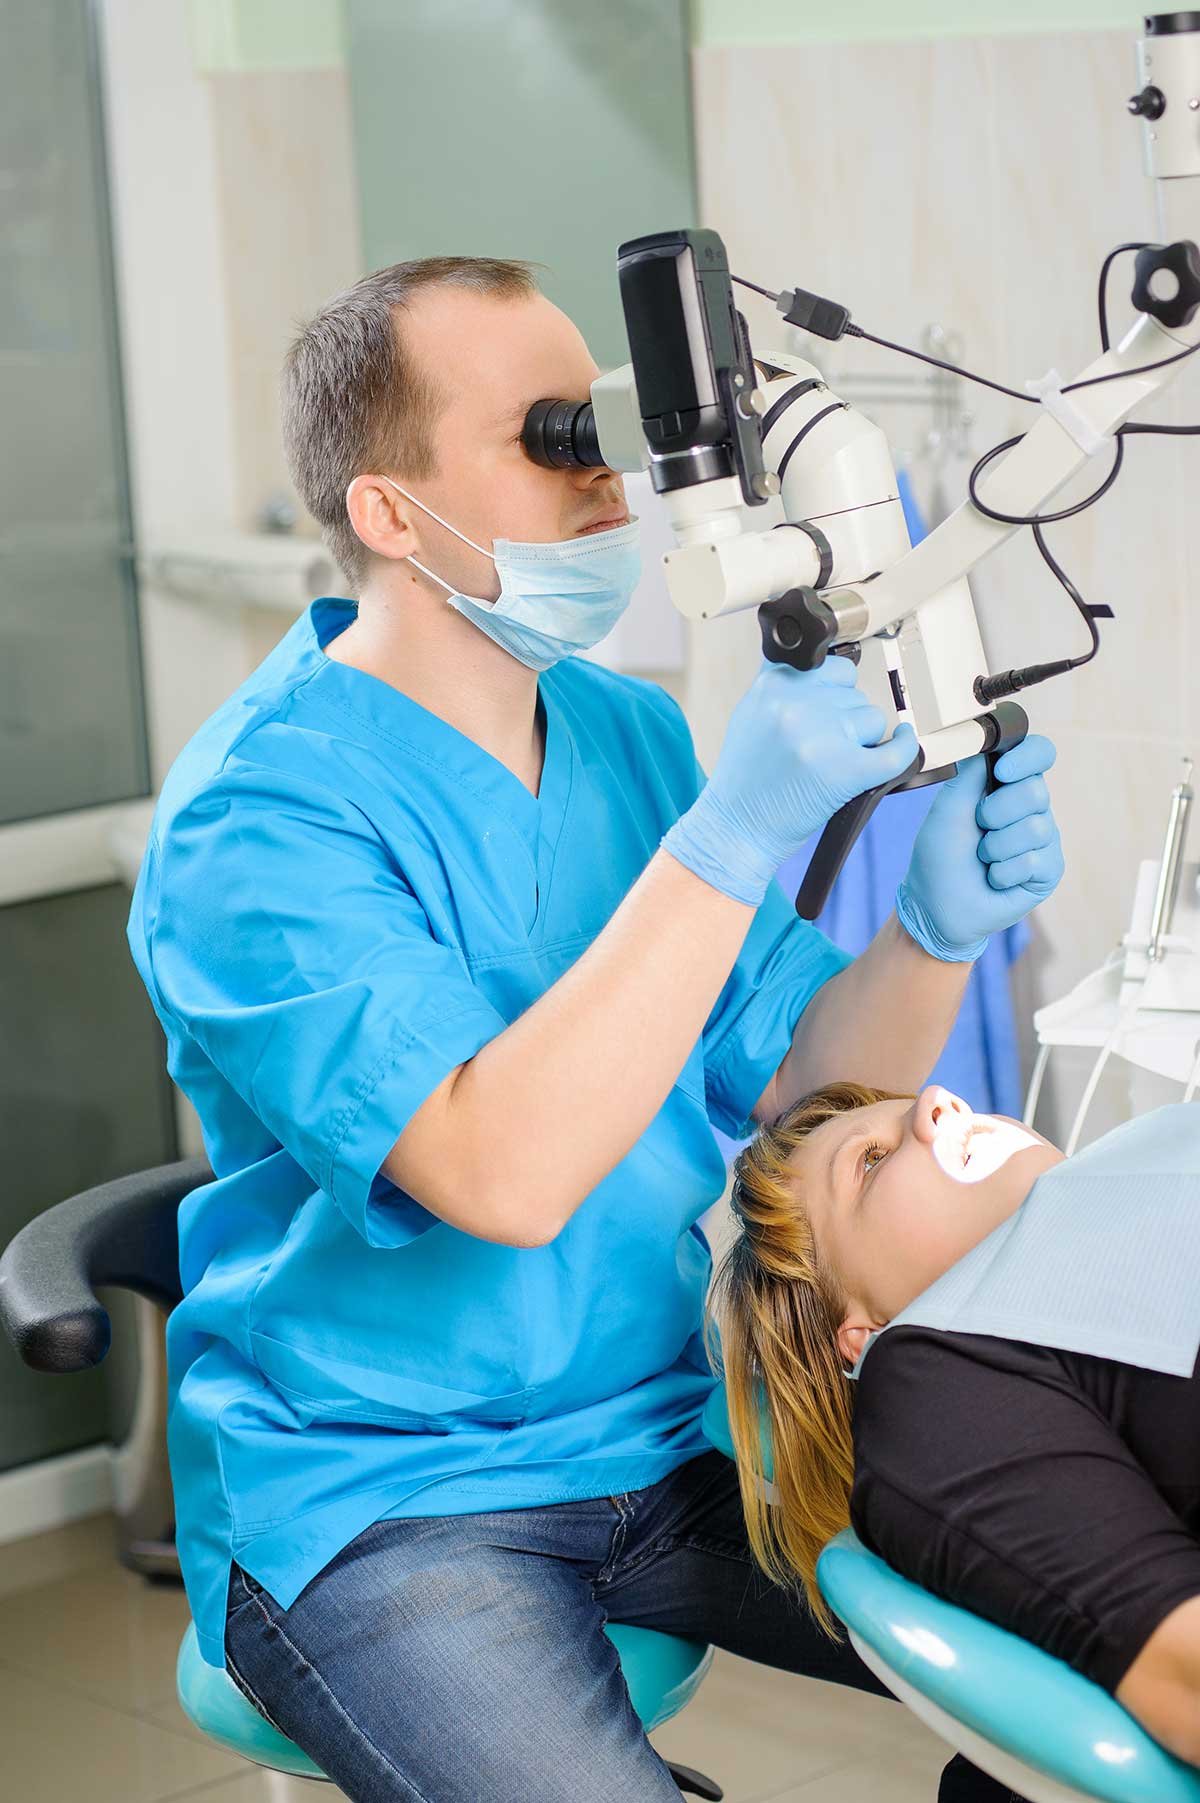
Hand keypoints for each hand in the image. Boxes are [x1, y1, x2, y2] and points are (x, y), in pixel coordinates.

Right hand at [664, 658, 917, 906]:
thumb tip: (823, 667)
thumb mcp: (751, 714)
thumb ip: (783, 686)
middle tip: (823, 744)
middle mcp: (797, 704)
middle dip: (846, 717)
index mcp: (773, 685)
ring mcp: (822, 736)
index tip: (831, 706)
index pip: (832, 668)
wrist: (737, 827)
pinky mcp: (844, 769)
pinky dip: (904, 749)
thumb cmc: (745, 779)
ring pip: (873, 719)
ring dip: (862, 738)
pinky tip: (902, 744)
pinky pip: (895, 751)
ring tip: (833, 760)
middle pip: (855, 694)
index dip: (836, 691)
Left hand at [896, 733, 1063, 960]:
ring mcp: (1043, 839)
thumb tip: (983, 735)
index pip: (1039, 754)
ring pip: (1034, 828)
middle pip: (1036, 791)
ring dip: (995, 848)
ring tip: (983, 859)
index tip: (1001, 772)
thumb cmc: (939, 857)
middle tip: (978, 829)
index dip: (1027, 758)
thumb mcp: (948, 808)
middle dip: (995, 813)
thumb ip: (970, 773)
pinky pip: (1034, 860)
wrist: (936, 906)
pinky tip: (994, 878)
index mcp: (1008, 786)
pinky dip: (1003, 872)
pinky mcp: (1048, 870)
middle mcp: (1031, 809)